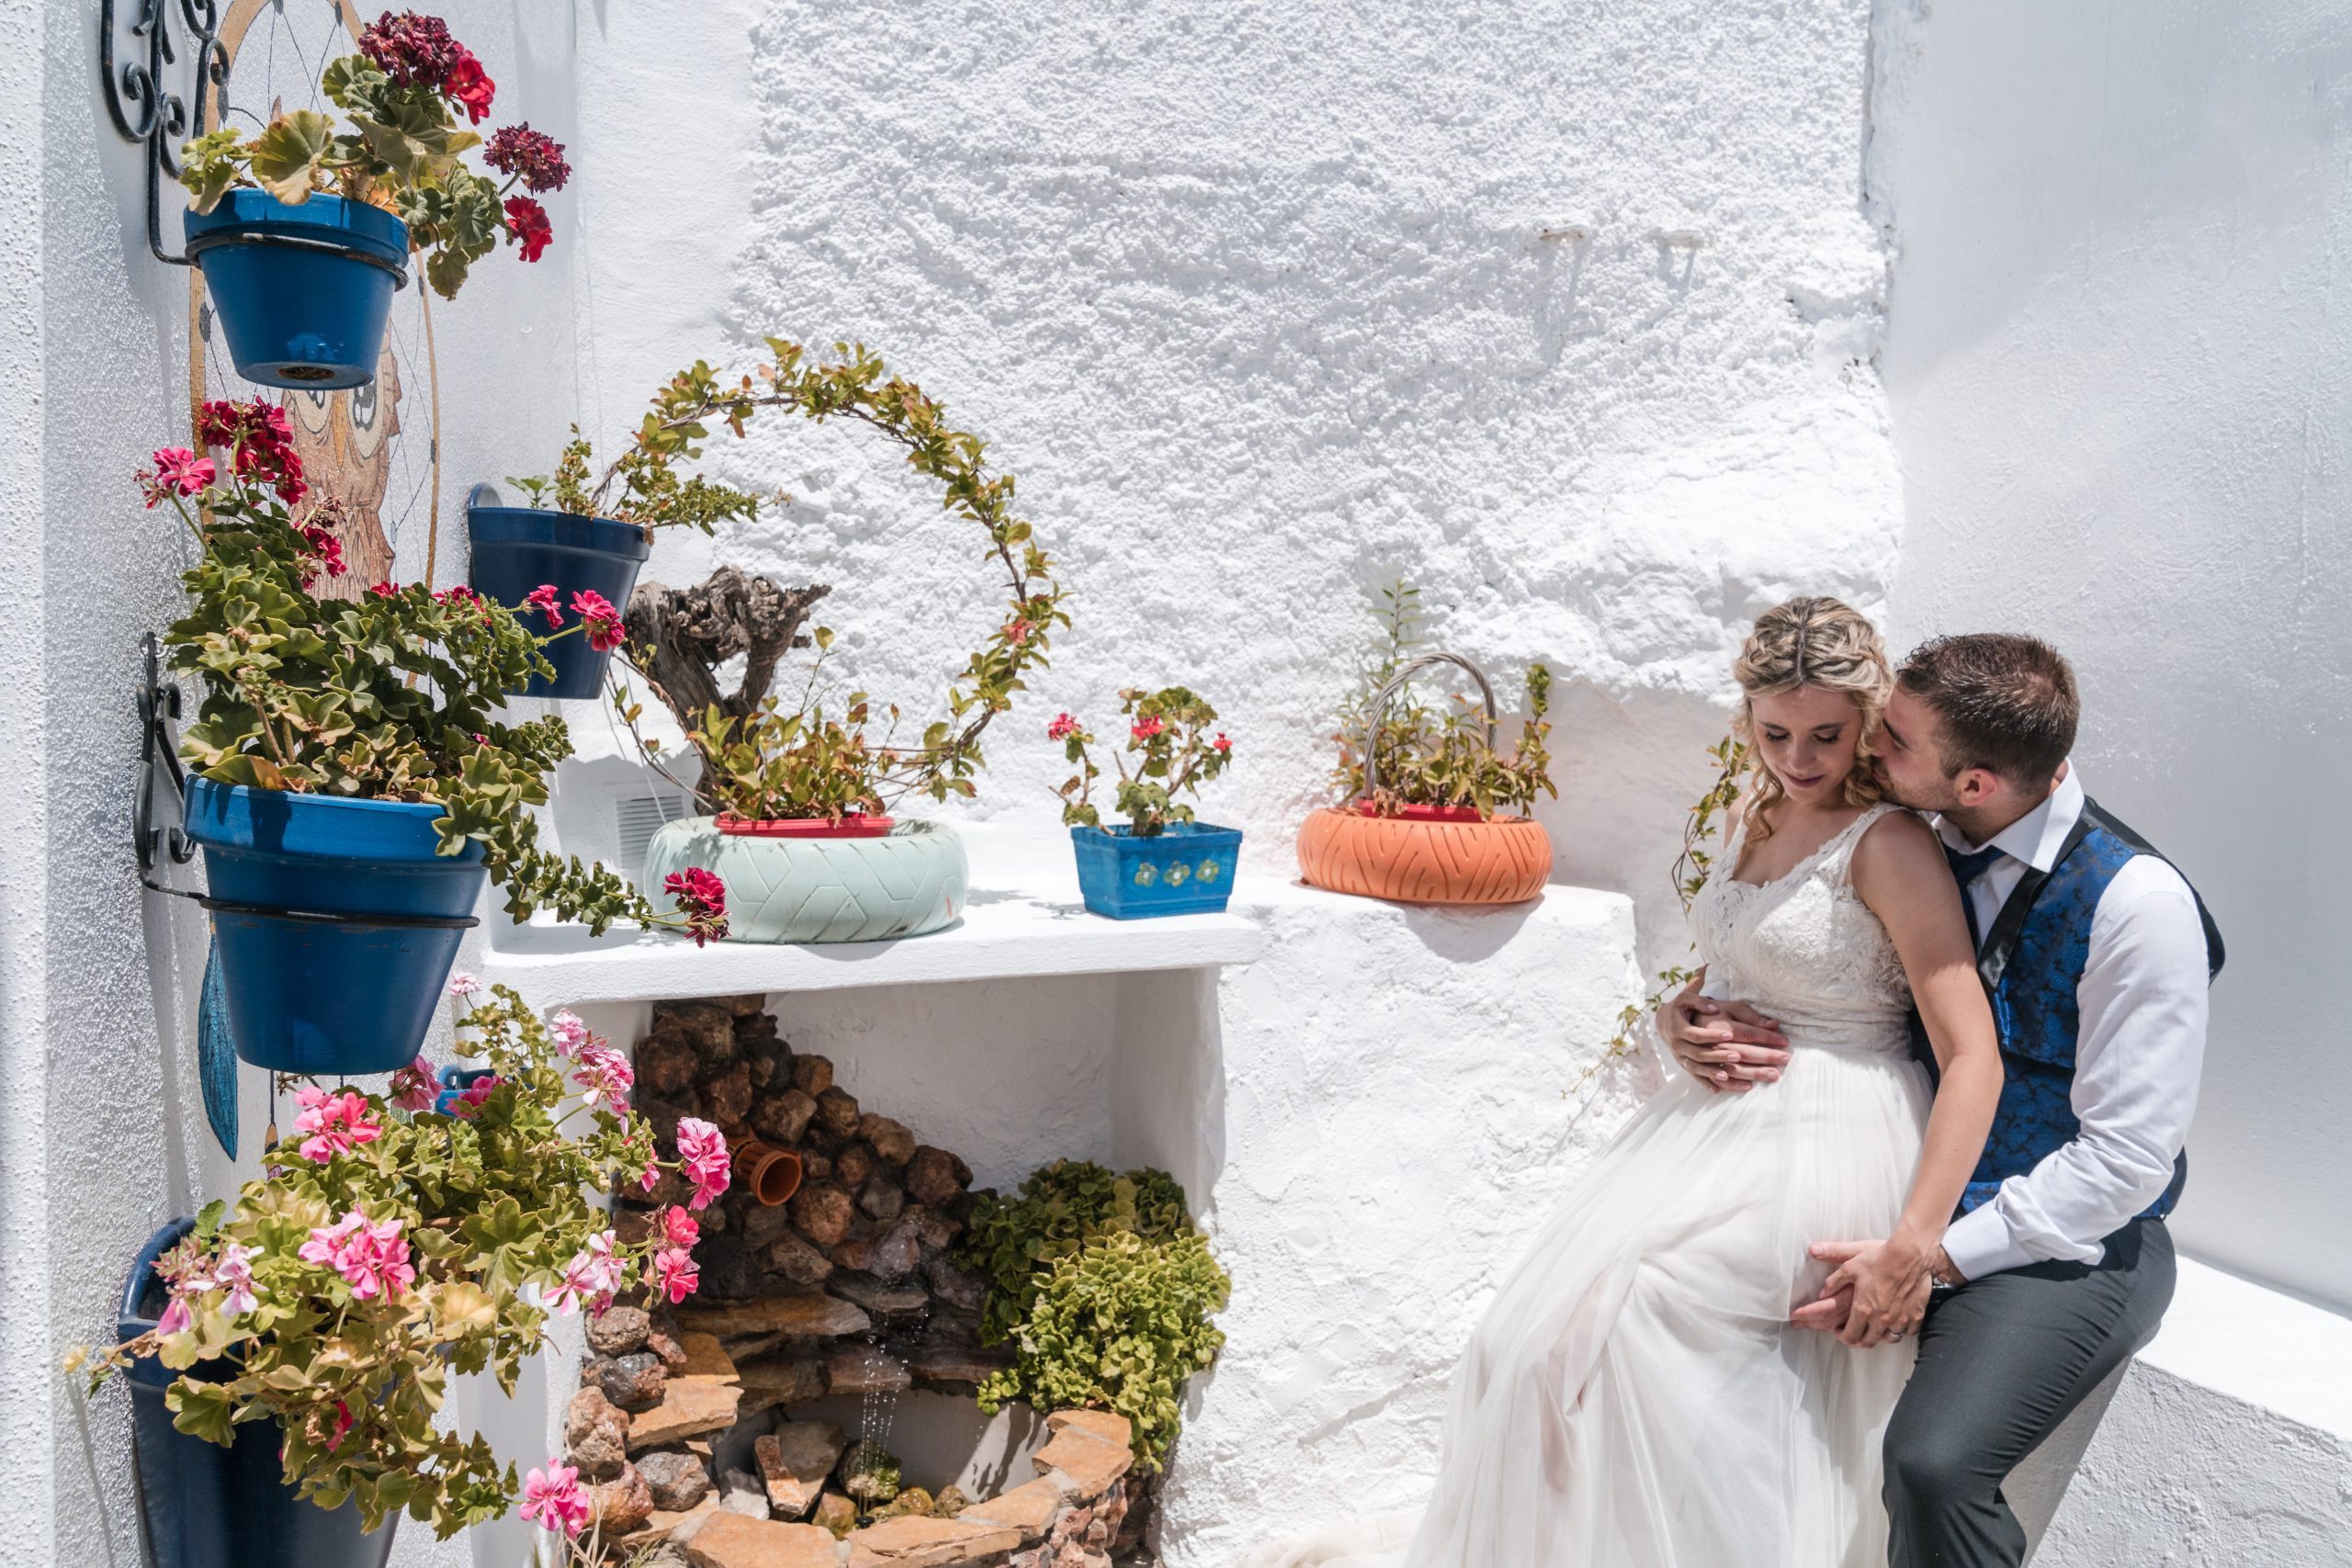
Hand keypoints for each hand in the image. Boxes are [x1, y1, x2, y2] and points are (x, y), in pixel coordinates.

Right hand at [1658, 976, 1790, 1093]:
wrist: (1668, 1019)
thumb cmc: (1702, 1011)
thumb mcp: (1724, 1005)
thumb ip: (1748, 1014)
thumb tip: (1773, 1023)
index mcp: (1713, 1023)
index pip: (1745, 1032)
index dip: (1766, 1036)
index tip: (1785, 1041)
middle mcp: (1704, 1041)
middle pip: (1739, 1052)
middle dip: (1764, 1057)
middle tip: (1785, 1060)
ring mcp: (1696, 1055)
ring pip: (1726, 1068)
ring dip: (1749, 1073)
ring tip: (1769, 1076)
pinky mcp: (1690, 1066)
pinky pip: (1710, 1078)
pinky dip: (1726, 1084)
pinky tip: (1745, 1088)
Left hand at [1794, 1238, 1932, 1347]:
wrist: (1911, 1255)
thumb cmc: (1879, 1259)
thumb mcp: (1850, 1267)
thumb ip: (1834, 1282)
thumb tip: (1822, 1293)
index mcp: (1863, 1309)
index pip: (1850, 1336)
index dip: (1841, 1336)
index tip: (1838, 1330)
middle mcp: (1882, 1319)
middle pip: (1867, 1342)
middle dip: (1858, 1339)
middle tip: (1854, 1331)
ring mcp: (1901, 1319)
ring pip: (1888, 1339)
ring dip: (1879, 1335)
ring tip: (1874, 1326)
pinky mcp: (1917, 1316)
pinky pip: (1907, 1332)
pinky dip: (1899, 1329)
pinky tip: (1895, 1320)